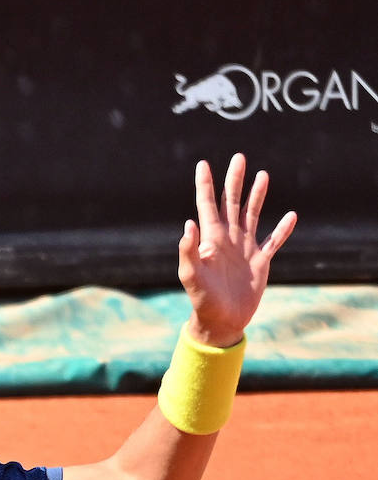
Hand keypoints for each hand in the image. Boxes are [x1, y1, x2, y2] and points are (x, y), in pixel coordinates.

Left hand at [178, 153, 296, 347]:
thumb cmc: (203, 300)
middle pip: (231, 202)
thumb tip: (189, 223)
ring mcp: (245, 249)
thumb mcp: (191, 276)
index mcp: (211, 239)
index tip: (203, 164)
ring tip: (262, 175)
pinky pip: (274, 241)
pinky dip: (283, 229)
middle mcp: (228, 239)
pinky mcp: (260, 262)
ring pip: (252, 214)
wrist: (222, 322)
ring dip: (257, 195)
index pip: (207, 205)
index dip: (205, 185)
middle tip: (239, 158)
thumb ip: (188, 251)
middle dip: (235, 180)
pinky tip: (291, 215)